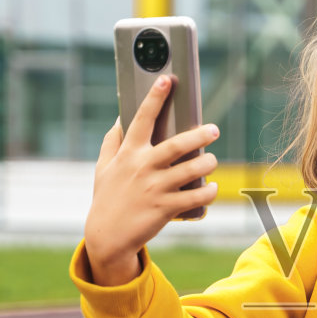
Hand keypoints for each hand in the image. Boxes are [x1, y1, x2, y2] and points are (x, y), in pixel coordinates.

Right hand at [83, 75, 219, 285]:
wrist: (106, 237)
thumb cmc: (106, 199)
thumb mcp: (103, 168)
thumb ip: (111, 143)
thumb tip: (118, 120)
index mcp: (128, 154)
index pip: (142, 119)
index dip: (155, 98)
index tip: (167, 80)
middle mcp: (143, 168)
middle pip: (176, 145)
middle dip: (199, 134)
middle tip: (214, 129)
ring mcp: (155, 189)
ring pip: (191, 170)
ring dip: (207, 163)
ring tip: (212, 160)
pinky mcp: (165, 208)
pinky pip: (195, 197)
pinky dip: (207, 191)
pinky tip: (211, 188)